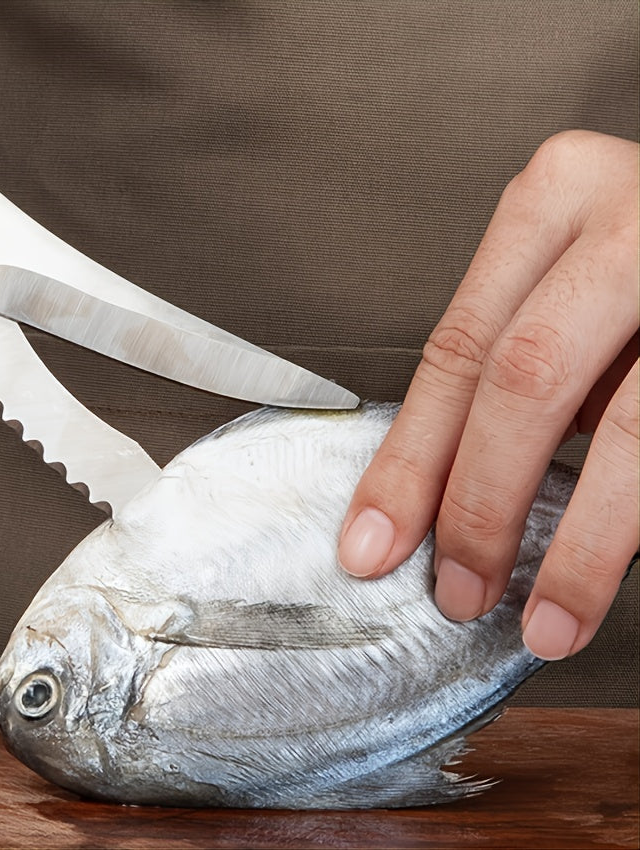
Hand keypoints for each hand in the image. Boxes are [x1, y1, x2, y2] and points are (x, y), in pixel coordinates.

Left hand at [338, 130, 638, 660]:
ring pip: (628, 432)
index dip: (409, 461)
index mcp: (556, 199)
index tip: (375, 540)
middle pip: (523, 383)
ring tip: (547, 617)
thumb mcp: (568, 280)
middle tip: (458, 589)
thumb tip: (450, 487)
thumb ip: (517, 360)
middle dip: (480, 506)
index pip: (457, 352)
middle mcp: (631, 221)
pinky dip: (632, 517)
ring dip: (579, 547)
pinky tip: (606, 565)